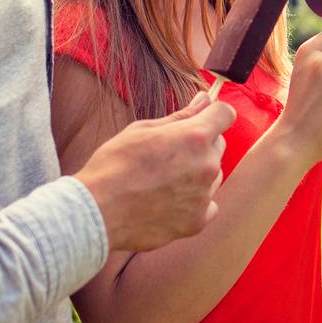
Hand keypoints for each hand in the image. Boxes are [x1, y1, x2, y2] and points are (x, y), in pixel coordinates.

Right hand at [75, 93, 235, 251]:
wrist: (96, 212)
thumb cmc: (114, 165)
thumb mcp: (143, 129)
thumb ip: (181, 116)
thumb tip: (204, 100)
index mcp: (194, 137)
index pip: (225, 114)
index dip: (213, 113)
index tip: (201, 118)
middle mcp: (206, 165)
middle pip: (218, 145)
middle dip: (201, 144)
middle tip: (169, 153)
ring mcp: (204, 196)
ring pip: (213, 176)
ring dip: (198, 173)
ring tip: (164, 180)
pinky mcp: (197, 222)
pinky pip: (209, 205)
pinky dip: (195, 202)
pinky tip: (170, 201)